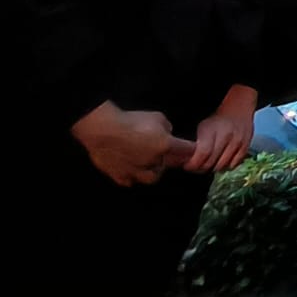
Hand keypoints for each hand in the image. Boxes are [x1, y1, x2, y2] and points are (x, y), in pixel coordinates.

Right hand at [71, 102, 196, 187]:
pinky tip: (130, 170)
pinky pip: (129, 180)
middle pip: (167, 166)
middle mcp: (153, 162)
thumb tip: (167, 132)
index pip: (186, 150)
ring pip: (150, 177)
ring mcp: (136, 171)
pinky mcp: (119, 175)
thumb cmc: (130, 120)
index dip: (191, 149)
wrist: (103, 130)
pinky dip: (132, 176)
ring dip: (152, 171)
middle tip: (164, 153)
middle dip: (169, 160)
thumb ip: (166, 126)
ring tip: (149, 164)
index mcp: (165, 146)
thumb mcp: (156, 116)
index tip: (193, 150)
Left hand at [186, 85, 257, 172]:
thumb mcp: (202, 126)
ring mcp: (238, 141)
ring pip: (223, 166)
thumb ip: (195, 143)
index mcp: (211, 129)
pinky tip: (220, 162)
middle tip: (196, 167)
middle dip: (201, 168)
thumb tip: (184, 159)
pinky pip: (234, 164)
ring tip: (208, 164)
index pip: (202, 154)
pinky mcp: (246, 146)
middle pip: (212, 162)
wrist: (238, 108)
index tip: (188, 166)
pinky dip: (226, 166)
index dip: (193, 164)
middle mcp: (226, 135)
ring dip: (213, 168)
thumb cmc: (217, 119)